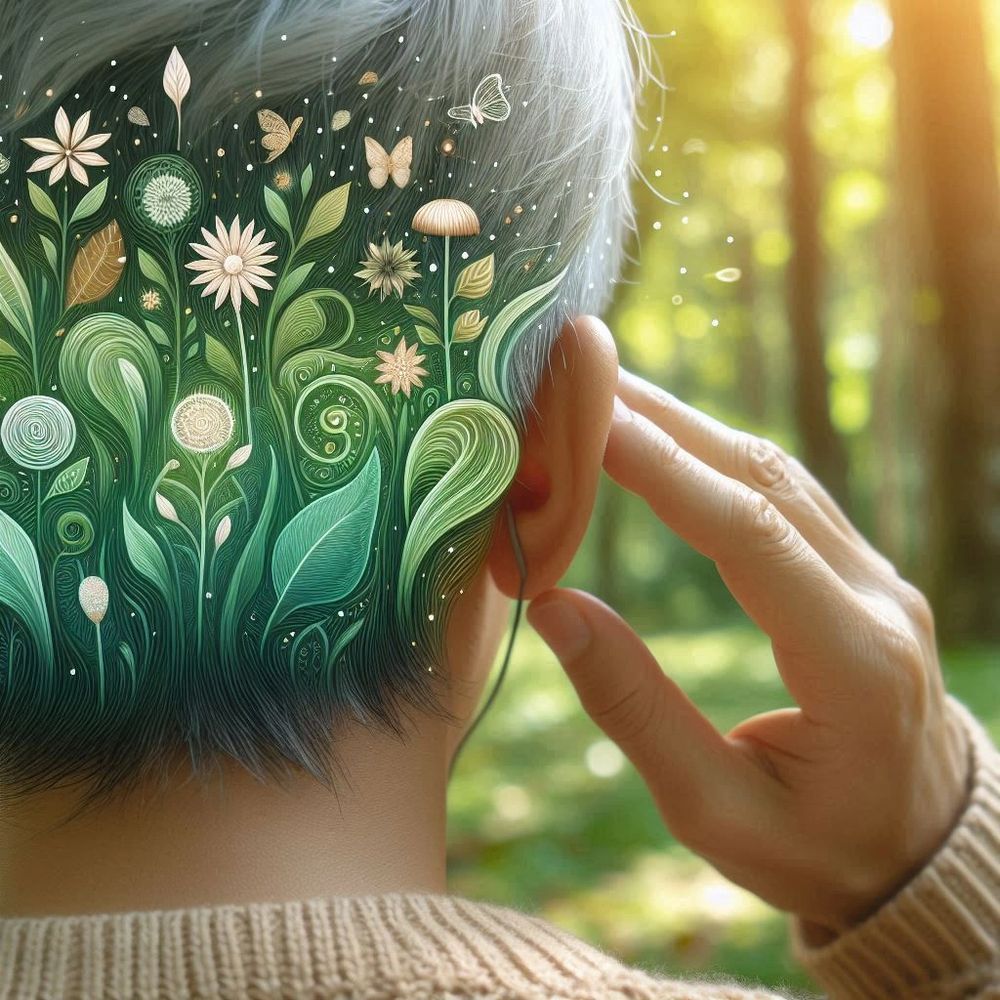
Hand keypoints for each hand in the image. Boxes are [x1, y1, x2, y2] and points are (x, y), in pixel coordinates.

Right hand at [527, 366, 969, 936]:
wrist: (918, 848)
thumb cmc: (816, 849)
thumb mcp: (714, 812)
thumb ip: (634, 710)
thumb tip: (555, 606)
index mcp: (854, 664)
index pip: (751, 536)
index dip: (667, 472)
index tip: (592, 422)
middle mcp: (875, 600)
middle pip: (764, 480)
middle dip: (665, 421)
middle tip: (577, 377)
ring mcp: (875, 577)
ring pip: (775, 473)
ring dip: (687, 426)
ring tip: (602, 394)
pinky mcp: (858, 571)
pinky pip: (784, 493)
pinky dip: (714, 456)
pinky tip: (662, 437)